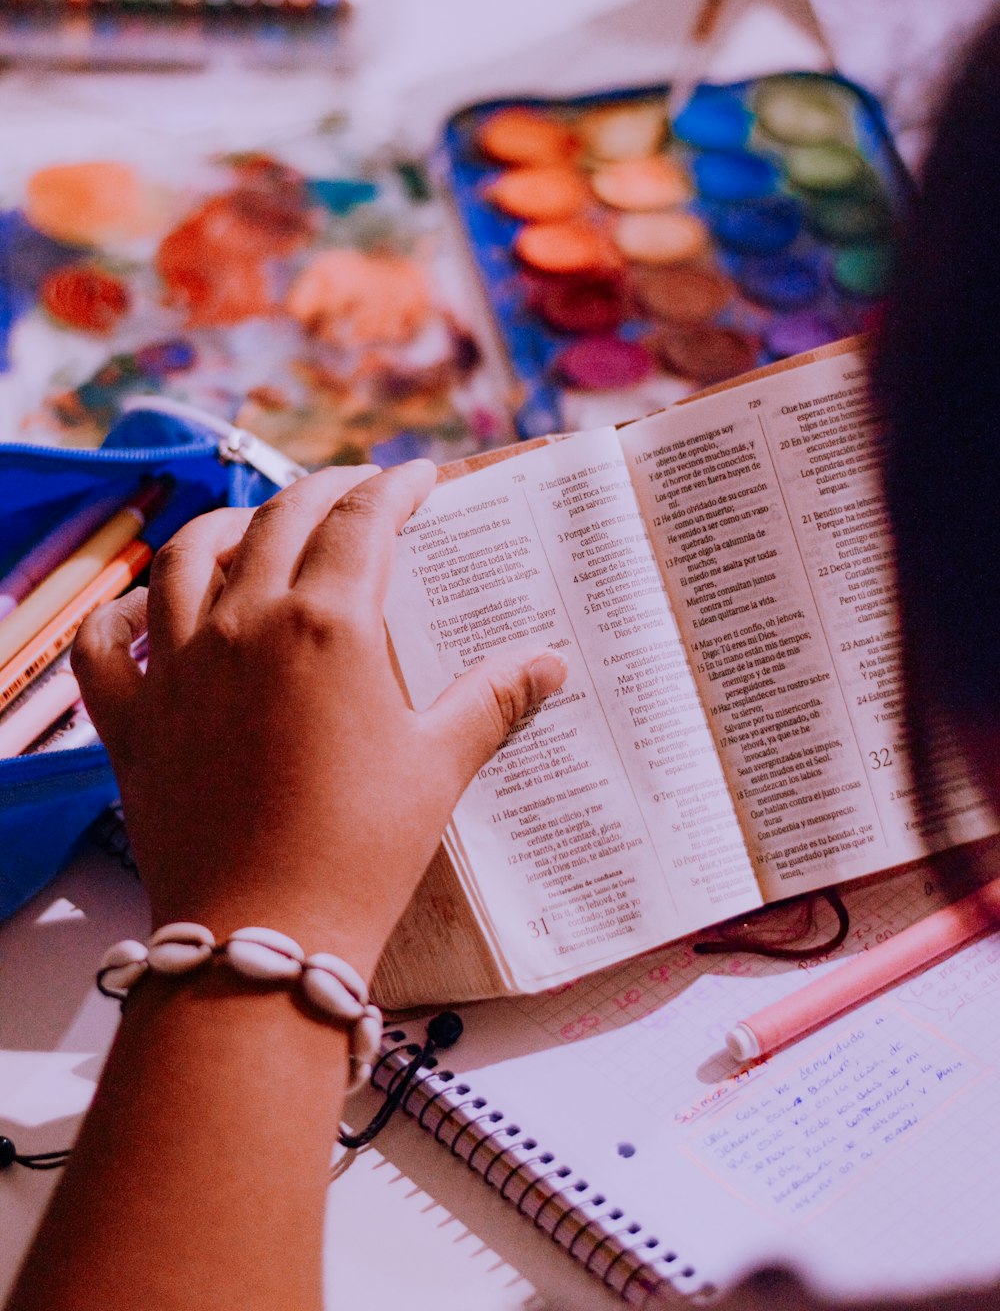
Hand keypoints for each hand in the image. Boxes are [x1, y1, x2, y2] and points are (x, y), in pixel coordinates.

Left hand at [72, 462, 566, 979]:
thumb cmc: (361, 850)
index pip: (364, 521)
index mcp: (326, 625)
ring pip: (186, 556)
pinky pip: (106, 641)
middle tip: (357, 490)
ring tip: (254, 525)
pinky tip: (147, 608)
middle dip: (326, 491)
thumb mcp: (438, 766)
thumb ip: (492, 699)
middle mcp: (245, 624)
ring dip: (225, 525)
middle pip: (281, 520)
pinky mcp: (132, 717)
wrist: (263, 933)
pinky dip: (123, 611)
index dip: (396, 488)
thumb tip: (549, 663)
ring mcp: (178, 666)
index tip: (420, 479)